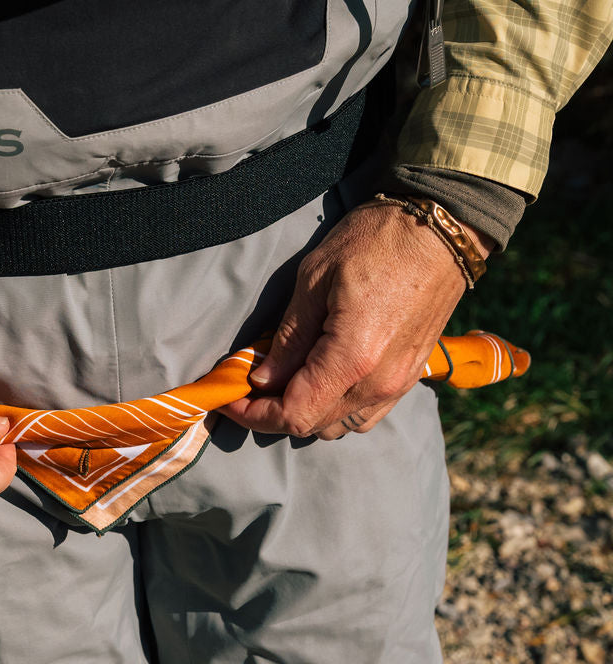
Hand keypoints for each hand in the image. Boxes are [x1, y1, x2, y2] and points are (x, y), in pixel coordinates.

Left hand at [221, 202, 492, 439]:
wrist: (444, 227)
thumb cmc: (377, 241)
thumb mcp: (314, 280)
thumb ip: (289, 339)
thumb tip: (263, 379)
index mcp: (351, 360)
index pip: (293, 414)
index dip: (255, 414)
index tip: (229, 398)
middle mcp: (378, 383)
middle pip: (312, 426)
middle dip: (273, 414)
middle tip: (248, 388)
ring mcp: (398, 384)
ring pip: (338, 426)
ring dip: (304, 413)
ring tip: (281, 383)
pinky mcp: (409, 377)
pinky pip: (365, 415)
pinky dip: (334, 409)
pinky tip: (319, 382)